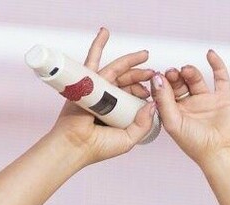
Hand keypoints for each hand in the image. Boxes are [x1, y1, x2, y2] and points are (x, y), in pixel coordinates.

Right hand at [53, 28, 157, 162]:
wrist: (77, 145)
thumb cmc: (99, 147)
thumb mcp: (128, 139)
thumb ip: (143, 125)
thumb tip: (153, 105)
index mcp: (117, 111)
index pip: (132, 95)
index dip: (143, 91)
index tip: (151, 92)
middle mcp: (107, 99)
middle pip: (126, 80)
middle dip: (140, 75)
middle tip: (152, 72)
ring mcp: (97, 89)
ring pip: (115, 69)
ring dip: (130, 61)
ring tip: (144, 54)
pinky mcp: (87, 82)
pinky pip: (93, 60)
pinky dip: (97, 45)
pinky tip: (104, 33)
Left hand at [152, 51, 229, 165]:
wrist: (222, 153)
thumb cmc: (196, 144)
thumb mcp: (173, 122)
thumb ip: (164, 100)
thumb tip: (158, 78)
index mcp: (174, 115)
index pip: (164, 94)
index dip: (160, 83)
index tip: (157, 75)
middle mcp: (189, 107)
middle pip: (178, 84)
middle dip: (173, 76)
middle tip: (171, 72)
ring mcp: (206, 102)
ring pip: (195, 79)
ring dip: (189, 71)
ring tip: (185, 70)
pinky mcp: (222, 99)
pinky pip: (220, 78)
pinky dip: (216, 64)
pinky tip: (210, 54)